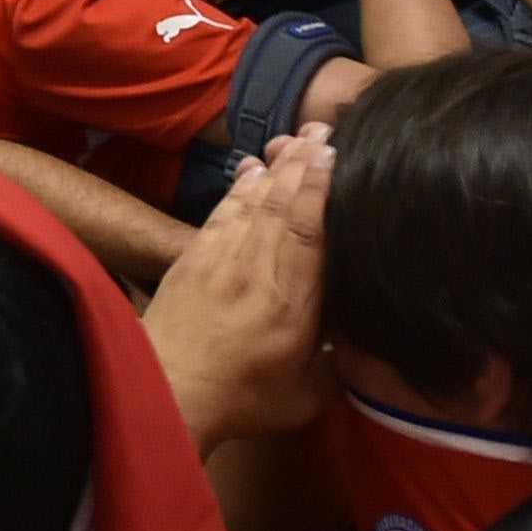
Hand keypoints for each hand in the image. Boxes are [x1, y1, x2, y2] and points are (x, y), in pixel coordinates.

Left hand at [142, 127, 333, 450]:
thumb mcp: (308, 395)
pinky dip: (237, 189)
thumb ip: (342, 364)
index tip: (335, 155)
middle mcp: (255, 269)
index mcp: (292, 301)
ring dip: (273, 168)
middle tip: (323, 129)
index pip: (310, 230)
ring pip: (251, 202)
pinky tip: (249, 171)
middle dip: (302, 163)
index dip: (321, 188)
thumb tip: (368, 342)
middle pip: (281, 204)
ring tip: (294, 140)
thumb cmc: (242, 400)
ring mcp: (218, 260)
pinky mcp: (190, 260)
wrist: (163, 395)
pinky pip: (219, 213)